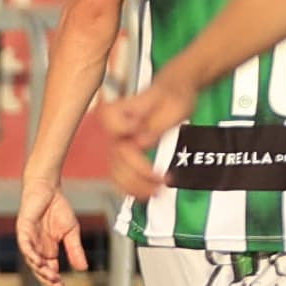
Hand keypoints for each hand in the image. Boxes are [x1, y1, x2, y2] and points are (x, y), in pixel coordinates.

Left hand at [16, 181, 87, 285]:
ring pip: (32, 260)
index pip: (50, 271)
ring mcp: (28, 240)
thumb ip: (75, 250)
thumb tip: (83, 269)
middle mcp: (37, 249)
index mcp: (48, 251)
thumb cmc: (58, 210)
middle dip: (49, 280)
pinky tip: (38, 262)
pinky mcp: (23, 230)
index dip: (55, 282)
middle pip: (40, 270)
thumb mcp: (71, 233)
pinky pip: (25, 245)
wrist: (49, 190)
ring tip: (51, 278)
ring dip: (40, 270)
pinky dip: (31, 254)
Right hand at [102, 76, 189, 201]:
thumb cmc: (172, 96)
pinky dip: (131, 188)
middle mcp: (113, 130)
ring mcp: (115, 144)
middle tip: (162, 180)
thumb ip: (155, 124)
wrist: (172, 94)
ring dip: (136, 186)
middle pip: (117, 158)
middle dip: (139, 174)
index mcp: (120, 111)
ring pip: (116, 172)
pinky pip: (119, 177)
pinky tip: (145, 192)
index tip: (141, 139)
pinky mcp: (121, 156)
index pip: (112, 126)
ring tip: (157, 190)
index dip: (125, 136)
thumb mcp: (172, 105)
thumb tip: (140, 143)